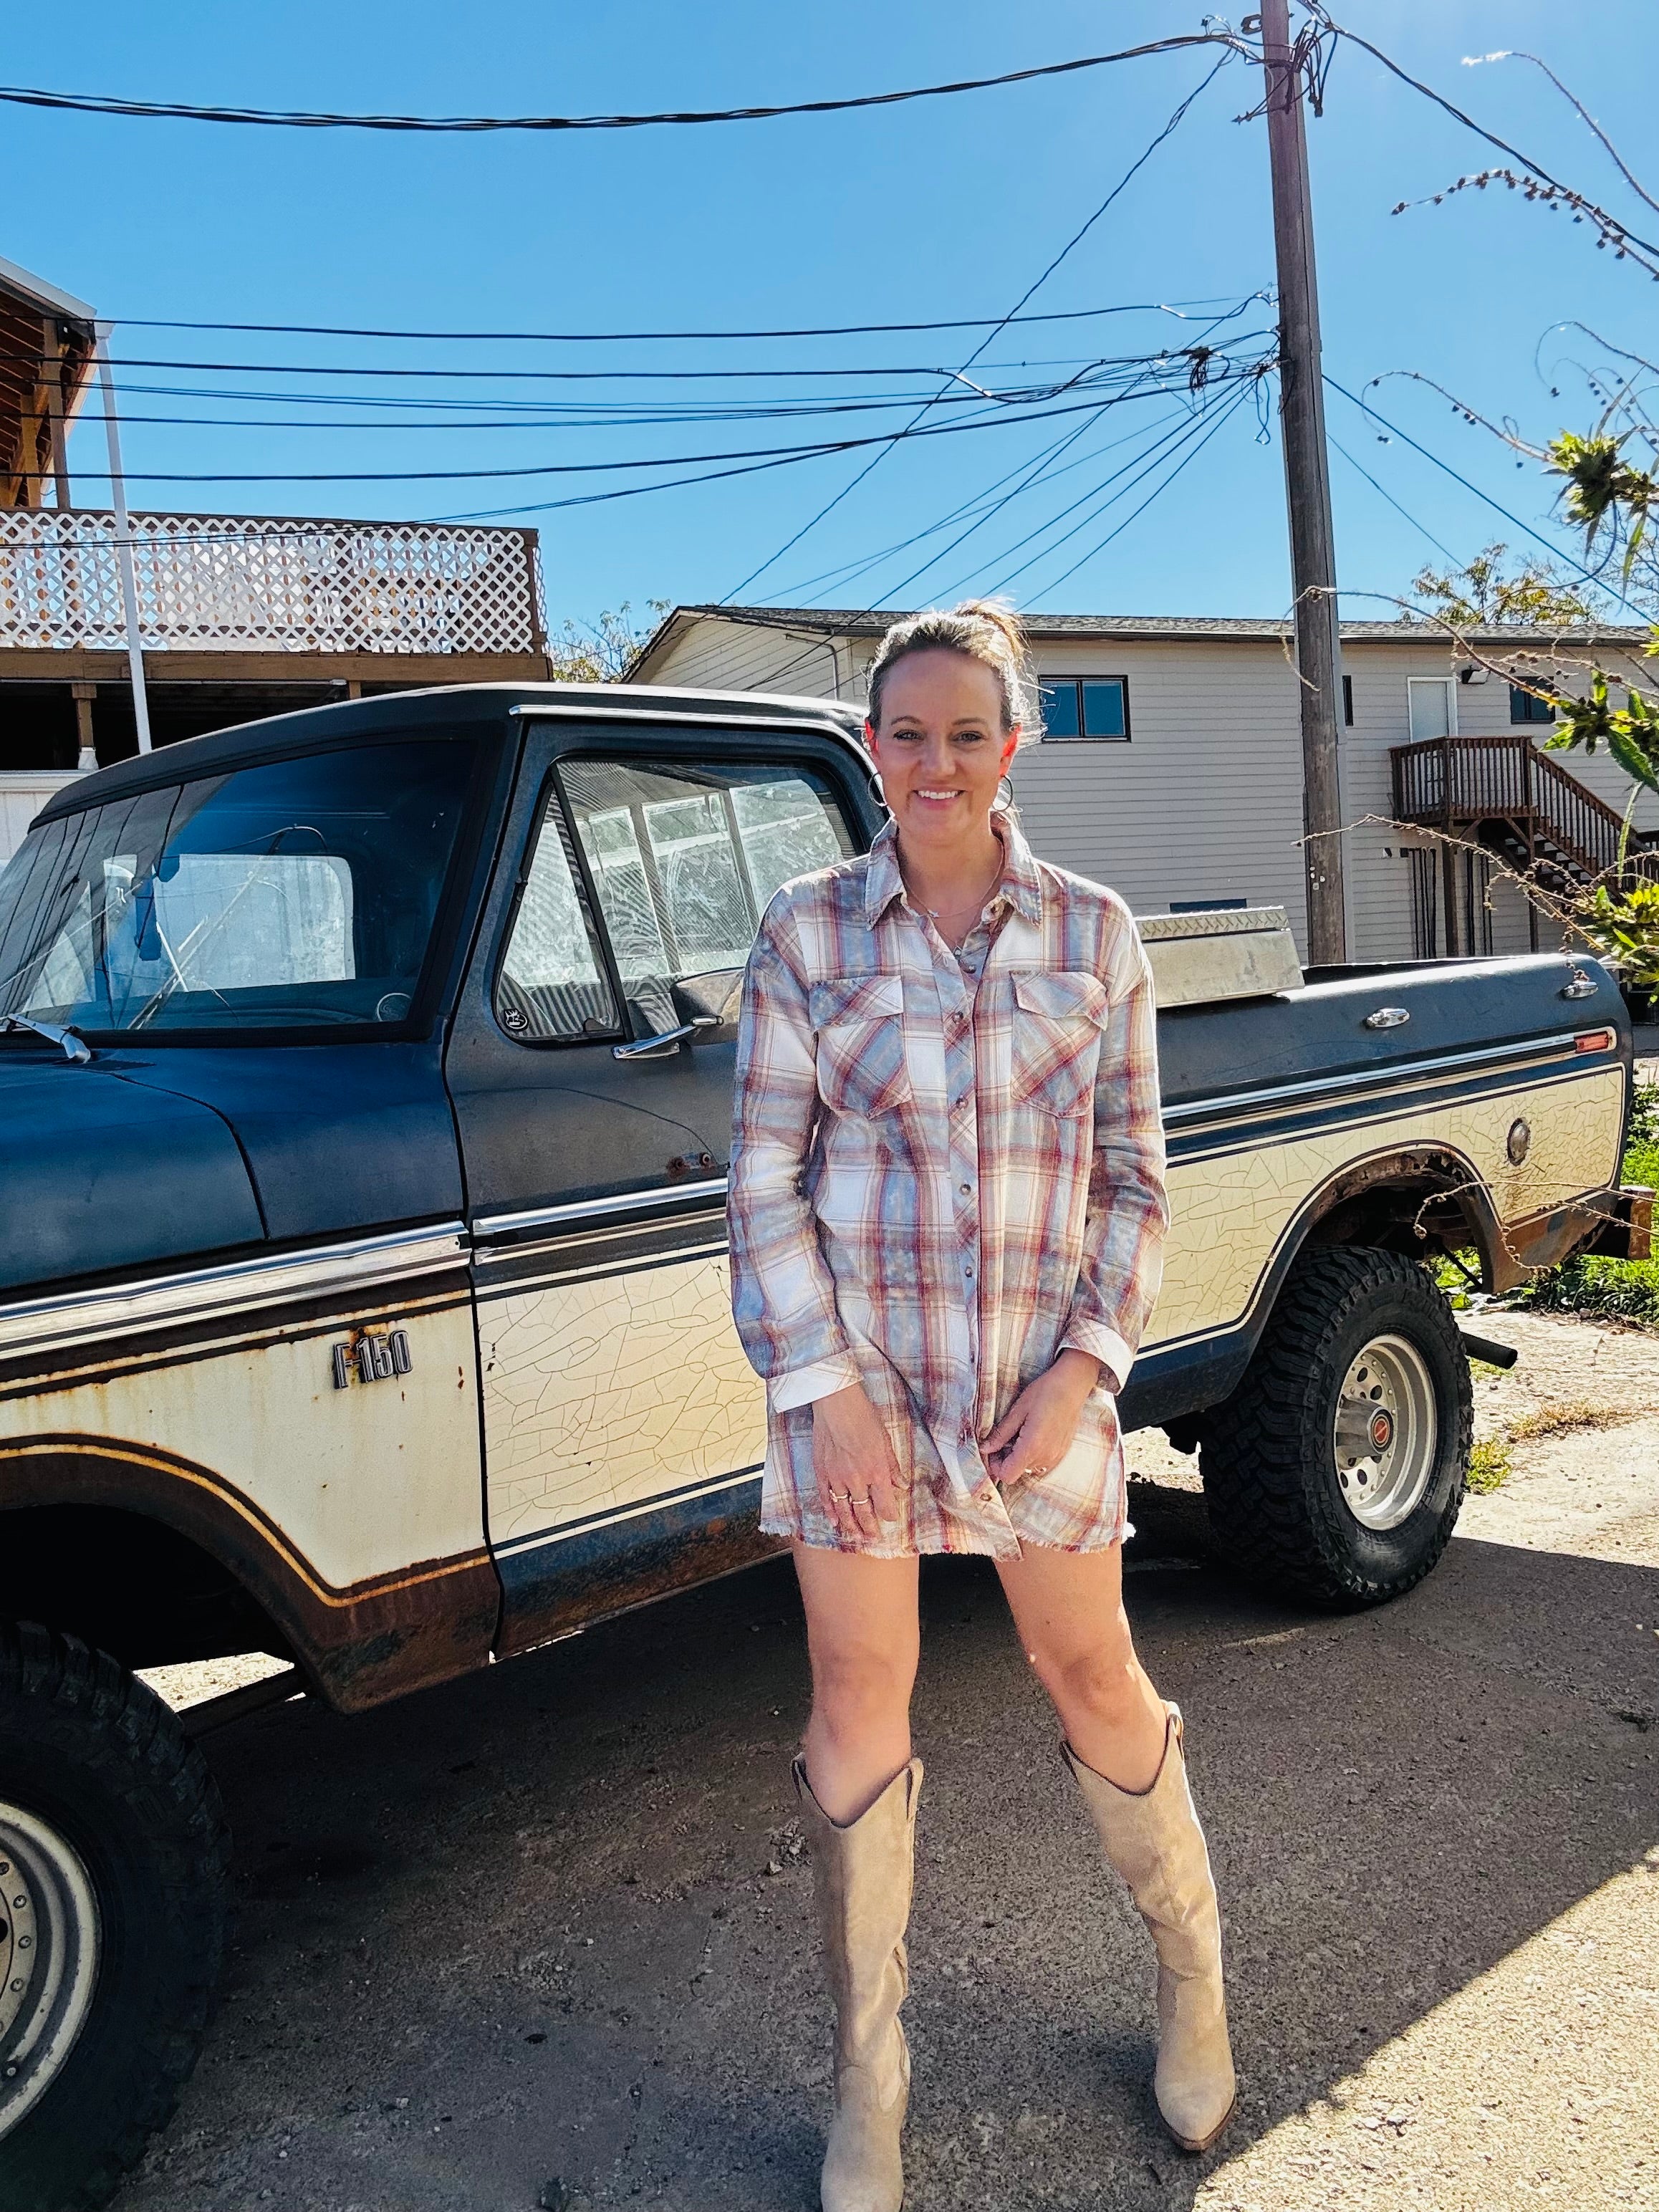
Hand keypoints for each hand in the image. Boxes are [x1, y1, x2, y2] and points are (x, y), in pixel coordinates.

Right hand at [812, 1383, 901, 1542]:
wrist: (837, 1405)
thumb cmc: (864, 1417)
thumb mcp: (886, 1441)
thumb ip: (893, 1466)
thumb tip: (902, 1484)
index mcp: (877, 1471)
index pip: (884, 1504)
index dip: (888, 1516)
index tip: (890, 1520)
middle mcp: (857, 1479)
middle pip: (864, 1512)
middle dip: (870, 1528)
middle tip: (872, 1540)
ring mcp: (837, 1477)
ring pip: (844, 1510)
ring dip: (850, 1526)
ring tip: (855, 1537)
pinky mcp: (821, 1472)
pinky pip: (825, 1498)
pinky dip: (829, 1512)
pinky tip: (834, 1522)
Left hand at [983, 1349, 1102, 1487]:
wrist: (1073, 1385)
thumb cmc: (1045, 1392)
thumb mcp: (1018, 1410)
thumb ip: (1001, 1434)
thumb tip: (985, 1448)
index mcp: (1032, 1447)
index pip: (1007, 1475)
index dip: (996, 1465)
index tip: (994, 1448)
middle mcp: (1045, 1457)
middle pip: (1017, 1472)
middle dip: (1007, 1458)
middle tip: (1007, 1436)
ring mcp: (1056, 1457)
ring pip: (1029, 1468)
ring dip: (1021, 1456)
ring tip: (1022, 1433)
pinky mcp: (1062, 1453)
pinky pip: (1042, 1463)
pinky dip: (1034, 1454)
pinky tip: (1034, 1434)